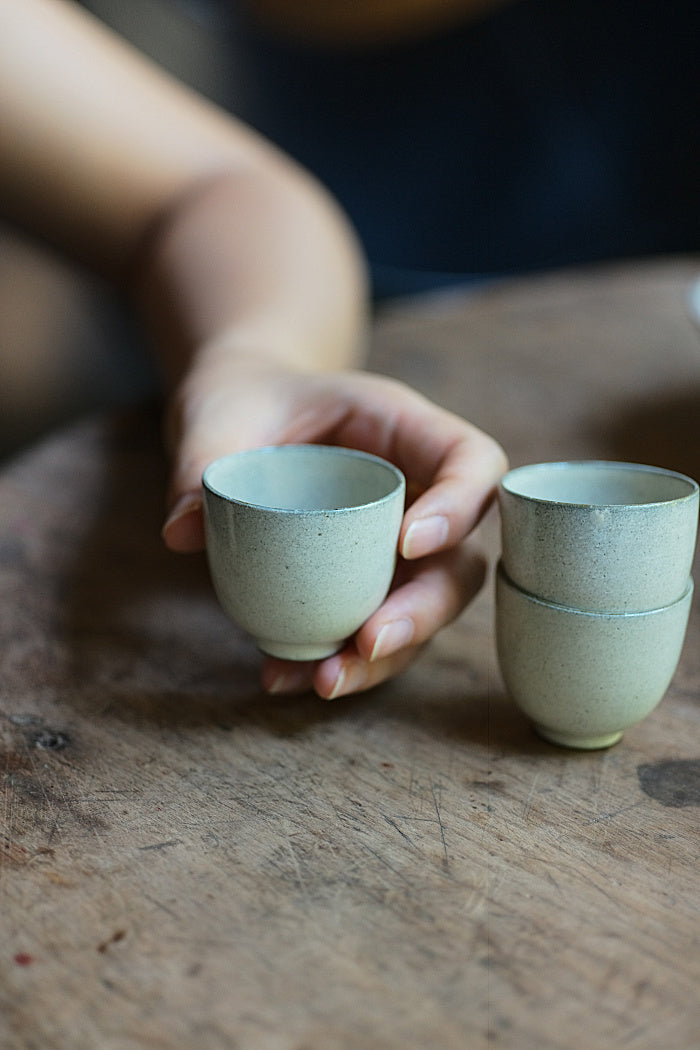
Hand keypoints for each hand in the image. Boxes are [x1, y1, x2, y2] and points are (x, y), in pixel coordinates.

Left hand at [162, 360, 506, 697]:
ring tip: (326, 680)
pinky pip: (372, 631)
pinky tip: (286, 679)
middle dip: (423, 610)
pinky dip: (339, 662)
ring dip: (386, 657)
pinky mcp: (366, 584)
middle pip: (460, 559)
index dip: (459, 506)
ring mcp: (397, 547)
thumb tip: (183, 532)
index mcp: (403, 429)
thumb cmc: (246, 398)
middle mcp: (416, 493)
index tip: (406, 543)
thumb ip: (203, 459)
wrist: (243, 414)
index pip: (472, 461)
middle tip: (368, 641)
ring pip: (425, 610)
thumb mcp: (221, 411)